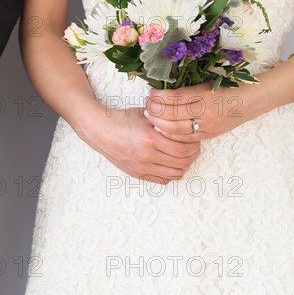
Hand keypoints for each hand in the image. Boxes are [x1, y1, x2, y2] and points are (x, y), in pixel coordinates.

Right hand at [76, 106, 200, 183]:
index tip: (195, 139)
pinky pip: (162, 180)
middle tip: (193, 148)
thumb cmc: (121, 119)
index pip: (183, 149)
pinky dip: (171, 174)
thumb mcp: (145, 114)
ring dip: (184, 166)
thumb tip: (186, 123)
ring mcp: (141, 167)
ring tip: (184, 156)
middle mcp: (145, 156)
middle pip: (181, 163)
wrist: (98, 131)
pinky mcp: (136, 174)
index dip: (194, 145)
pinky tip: (171, 164)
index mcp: (149, 138)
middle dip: (192, 156)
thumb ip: (165, 120)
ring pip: (174, 174)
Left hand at [145, 82, 261, 141]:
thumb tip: (160, 93)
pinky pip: (183, 139)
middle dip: (154, 110)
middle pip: (170, 115)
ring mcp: (206, 127)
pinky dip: (169, 134)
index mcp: (203, 95)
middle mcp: (205, 112)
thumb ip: (185, 90)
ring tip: (150, 115)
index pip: (173, 98)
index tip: (150, 93)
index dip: (157, 97)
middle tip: (146, 105)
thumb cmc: (228, 87)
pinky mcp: (207, 136)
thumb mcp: (206, 83)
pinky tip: (161, 128)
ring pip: (174, 130)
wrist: (252, 101)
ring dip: (158, 123)